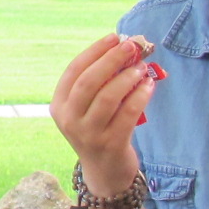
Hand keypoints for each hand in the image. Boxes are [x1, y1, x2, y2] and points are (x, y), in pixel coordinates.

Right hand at [51, 32, 159, 196]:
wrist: (105, 171)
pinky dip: (140, 96)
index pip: (74, 71)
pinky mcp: (111, 144)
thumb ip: (99, 83)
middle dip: (111, 60)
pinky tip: (149, 85)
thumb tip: (123, 50)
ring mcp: (89, 134)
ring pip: (108, 97)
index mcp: (59, 105)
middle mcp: (69, 120)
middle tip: (131, 47)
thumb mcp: (88, 108)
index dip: (94, 51)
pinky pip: (128, 113)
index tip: (113, 37)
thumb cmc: (99, 129)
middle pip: (89, 81)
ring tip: (142, 67)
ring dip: (127, 77)